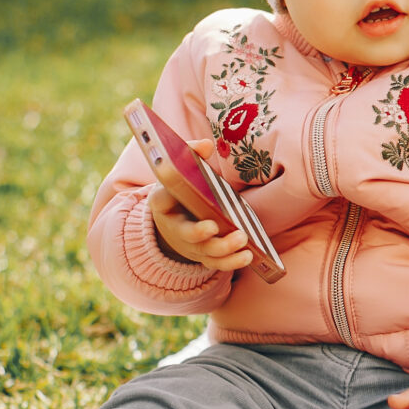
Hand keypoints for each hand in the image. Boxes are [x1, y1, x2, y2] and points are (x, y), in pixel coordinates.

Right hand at [148, 142, 252, 273]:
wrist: (175, 217)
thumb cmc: (182, 190)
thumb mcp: (181, 171)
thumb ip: (192, 155)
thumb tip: (206, 144)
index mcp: (163, 202)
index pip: (160, 198)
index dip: (165, 196)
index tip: (172, 192)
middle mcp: (175, 227)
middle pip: (186, 234)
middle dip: (199, 232)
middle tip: (214, 226)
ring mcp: (190, 245)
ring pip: (205, 252)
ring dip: (223, 249)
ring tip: (242, 241)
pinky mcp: (204, 255)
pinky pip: (217, 263)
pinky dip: (232, 262)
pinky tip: (248, 256)